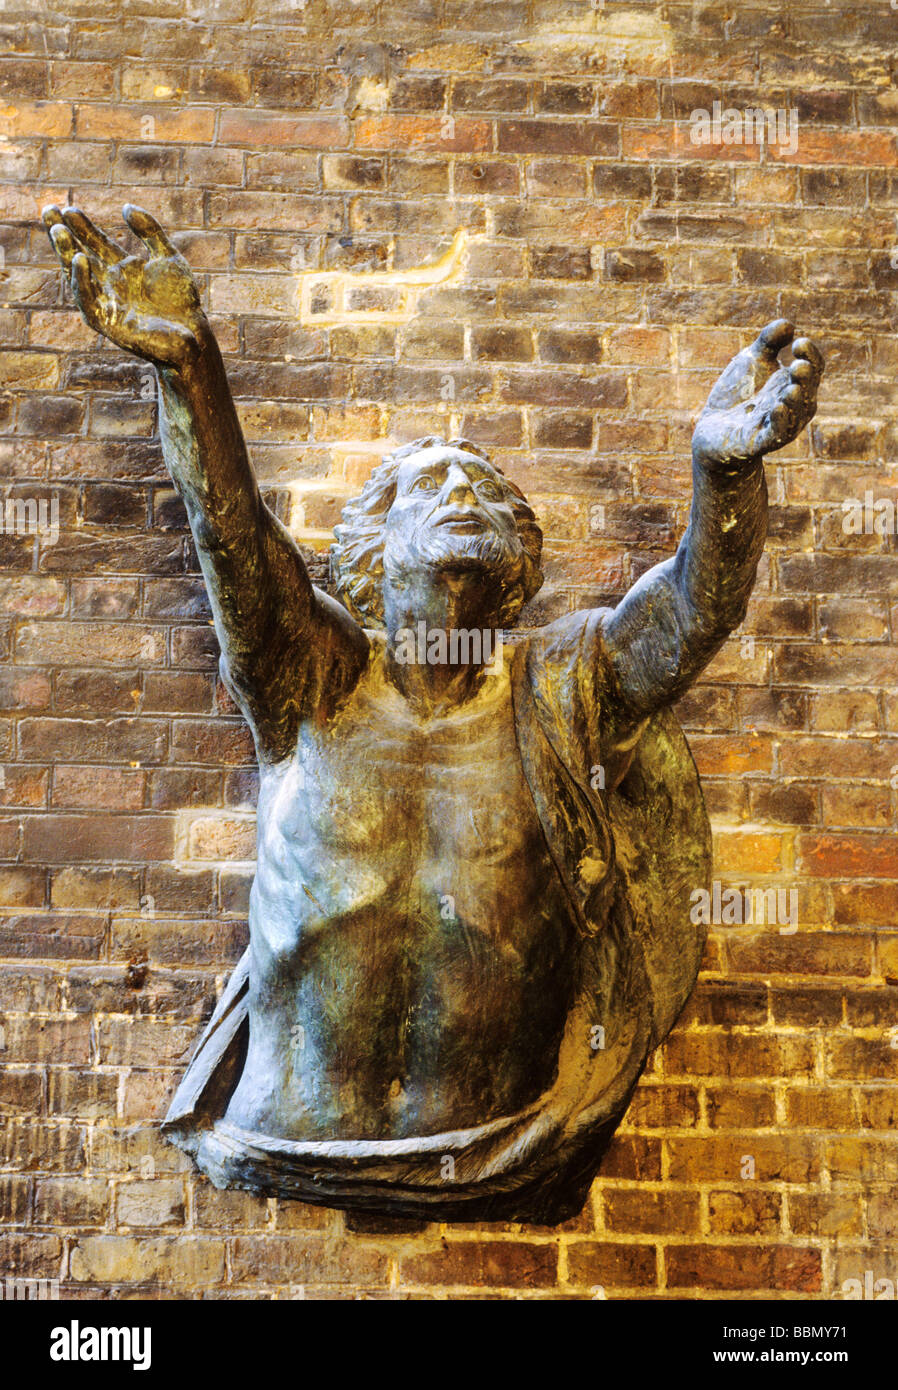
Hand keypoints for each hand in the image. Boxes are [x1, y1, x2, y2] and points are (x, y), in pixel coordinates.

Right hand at [42, 203, 206, 368]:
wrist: (193, 335)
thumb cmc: (181, 300)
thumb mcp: (167, 256)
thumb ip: (149, 231)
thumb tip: (125, 206)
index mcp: (122, 269)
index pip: (95, 243)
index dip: (81, 225)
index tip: (68, 207)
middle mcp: (110, 285)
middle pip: (80, 255)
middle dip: (63, 235)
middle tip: (47, 210)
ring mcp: (106, 303)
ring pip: (78, 276)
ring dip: (66, 253)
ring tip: (58, 230)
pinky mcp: (107, 323)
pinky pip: (88, 301)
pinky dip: (81, 281)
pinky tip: (79, 259)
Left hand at [692, 319, 823, 468]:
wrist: (712, 429)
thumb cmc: (737, 393)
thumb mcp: (751, 361)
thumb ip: (768, 342)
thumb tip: (788, 324)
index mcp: (793, 383)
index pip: (813, 368)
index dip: (810, 356)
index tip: (798, 342)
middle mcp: (792, 405)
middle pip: (807, 391)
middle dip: (805, 379)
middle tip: (799, 365)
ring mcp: (777, 425)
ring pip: (796, 415)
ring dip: (795, 402)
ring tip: (793, 387)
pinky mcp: (760, 442)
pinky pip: (776, 435)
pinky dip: (779, 422)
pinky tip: (777, 408)